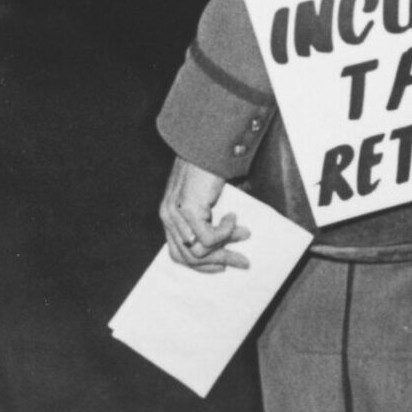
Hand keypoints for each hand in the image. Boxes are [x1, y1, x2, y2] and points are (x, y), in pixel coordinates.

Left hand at [159, 156, 250, 271]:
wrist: (207, 144)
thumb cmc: (209, 167)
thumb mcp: (205, 197)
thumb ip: (208, 217)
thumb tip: (230, 239)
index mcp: (168, 216)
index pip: (179, 254)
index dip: (201, 265)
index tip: (222, 266)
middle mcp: (167, 217)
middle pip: (189, 257)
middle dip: (219, 261)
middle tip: (243, 262)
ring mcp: (175, 214)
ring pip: (199, 251)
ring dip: (225, 247)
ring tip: (244, 234)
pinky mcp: (188, 210)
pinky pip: (208, 237)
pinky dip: (226, 231)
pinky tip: (234, 216)